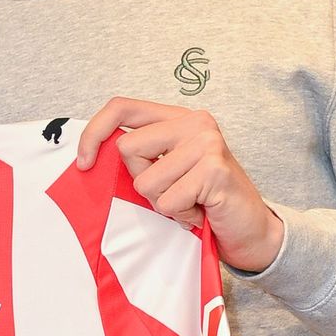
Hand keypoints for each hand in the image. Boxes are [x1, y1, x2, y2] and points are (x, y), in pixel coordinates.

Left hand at [78, 97, 283, 271]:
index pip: (120, 107)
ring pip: (146, 182)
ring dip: (164, 202)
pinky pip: (167, 201)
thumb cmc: (204, 199)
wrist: (252, 228)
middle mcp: (194, 122)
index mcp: (178, 117)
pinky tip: (202, 210)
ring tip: (191, 201)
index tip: (83, 162)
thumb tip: (93, 154)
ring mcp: (206, 144)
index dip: (94, 132)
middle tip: (172, 189)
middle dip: (141, 180)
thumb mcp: (168, 168)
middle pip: (127, 149)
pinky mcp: (214, 170)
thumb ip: (142, 154)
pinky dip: (181, 215)